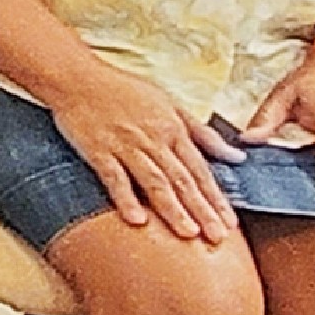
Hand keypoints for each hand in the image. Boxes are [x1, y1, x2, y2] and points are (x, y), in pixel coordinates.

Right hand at [43, 58, 233, 242]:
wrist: (78, 77)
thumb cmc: (124, 90)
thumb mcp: (171, 104)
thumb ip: (203, 134)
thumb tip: (236, 156)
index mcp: (172, 130)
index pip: (200, 170)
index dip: (215, 198)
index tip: (229, 223)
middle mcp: (153, 140)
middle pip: (182, 179)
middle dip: (201, 209)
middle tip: (217, 237)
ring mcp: (125, 146)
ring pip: (154, 181)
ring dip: (172, 208)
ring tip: (188, 232)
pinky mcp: (99, 151)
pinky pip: (114, 177)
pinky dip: (126, 198)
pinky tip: (137, 219)